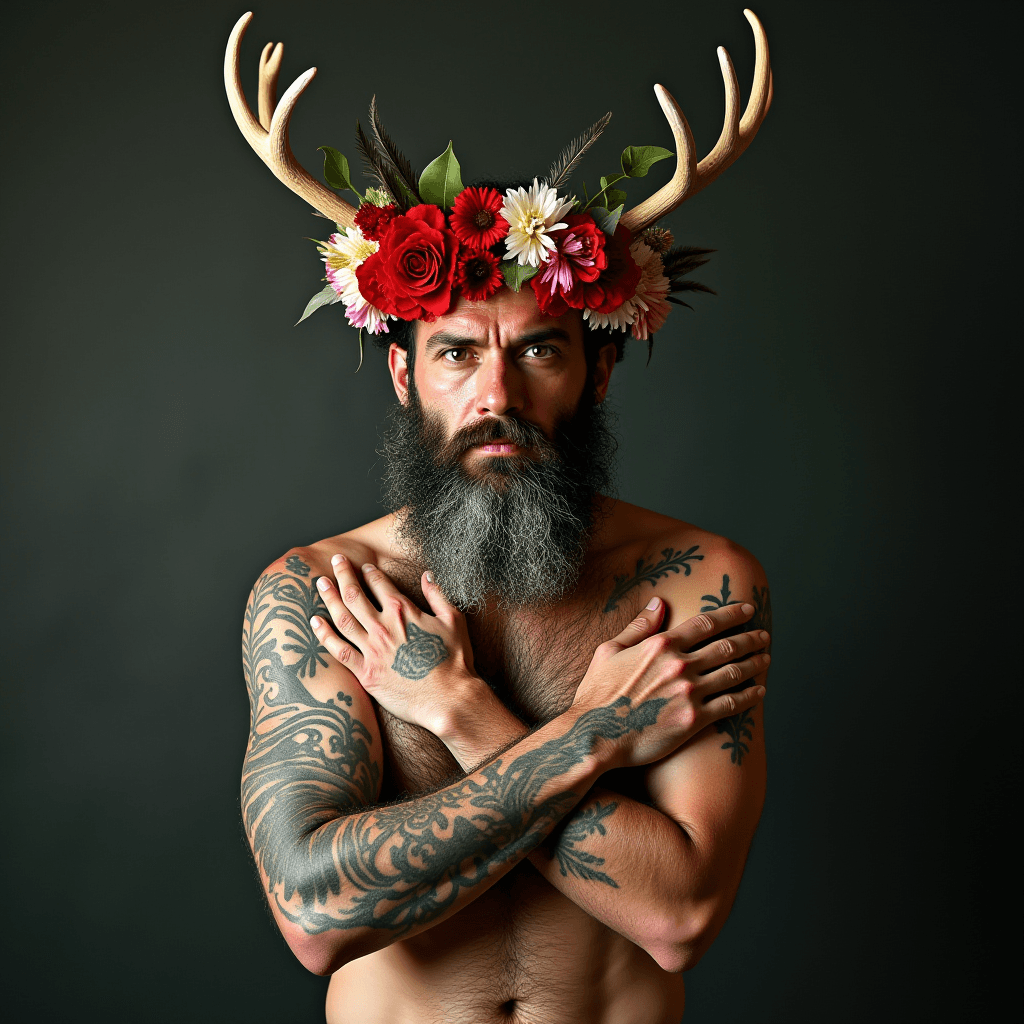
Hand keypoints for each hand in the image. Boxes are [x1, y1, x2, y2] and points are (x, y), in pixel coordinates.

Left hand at [310, 555, 479, 733]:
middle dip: (343, 575)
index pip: (380, 584)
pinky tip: (315, 622)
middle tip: (335, 561)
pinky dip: (324, 635)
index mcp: (404, 611)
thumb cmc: (455, 660)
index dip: (370, 573)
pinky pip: (339, 651)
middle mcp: (383, 627)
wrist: (448, 698)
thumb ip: (437, 595)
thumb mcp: (453, 620)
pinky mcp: (366, 672)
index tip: (363, 567)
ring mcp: (372, 650)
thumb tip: (427, 575)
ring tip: (320, 583)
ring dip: (329, 598)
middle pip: (355, 595)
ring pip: (343, 618)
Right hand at [572, 599, 768, 769]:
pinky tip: (760, 692)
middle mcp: (680, 665)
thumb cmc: (597, 693)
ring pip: (733, 673)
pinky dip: (750, 696)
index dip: (731, 614)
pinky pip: (731, 705)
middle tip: (763, 635)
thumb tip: (659, 602)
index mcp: (661, 645)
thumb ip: (639, 626)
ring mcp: (689, 693)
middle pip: (726, 647)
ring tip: (766, 659)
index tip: (747, 610)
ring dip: (754, 664)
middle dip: (750, 639)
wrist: (594, 736)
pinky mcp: (694, 720)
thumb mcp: (610, 650)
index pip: (706, 623)